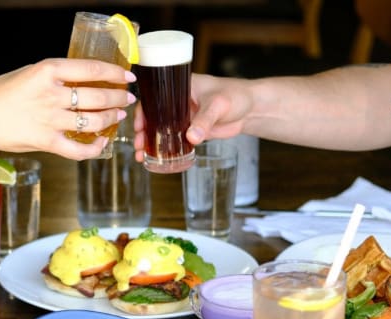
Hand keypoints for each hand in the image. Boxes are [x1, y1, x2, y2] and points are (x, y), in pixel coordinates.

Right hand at [0, 58, 135, 159]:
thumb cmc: (2, 93)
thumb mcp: (30, 72)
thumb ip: (56, 76)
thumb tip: (84, 80)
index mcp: (48, 71)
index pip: (92, 70)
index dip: (115, 74)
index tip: (127, 76)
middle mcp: (52, 95)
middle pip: (98, 97)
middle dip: (118, 98)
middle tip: (126, 98)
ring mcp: (51, 120)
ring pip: (94, 121)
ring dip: (111, 118)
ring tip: (118, 115)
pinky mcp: (48, 142)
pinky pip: (79, 150)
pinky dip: (95, 148)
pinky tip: (102, 142)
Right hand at [133, 73, 253, 162]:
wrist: (252, 109)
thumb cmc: (236, 96)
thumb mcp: (218, 105)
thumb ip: (205, 121)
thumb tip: (191, 137)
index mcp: (179, 87)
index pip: (154, 97)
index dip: (142, 111)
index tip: (138, 125)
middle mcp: (177, 102)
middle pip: (153, 116)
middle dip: (142, 132)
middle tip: (138, 145)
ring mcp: (183, 117)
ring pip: (160, 130)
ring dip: (150, 143)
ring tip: (141, 156)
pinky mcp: (191, 131)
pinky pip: (173, 140)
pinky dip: (164, 149)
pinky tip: (156, 159)